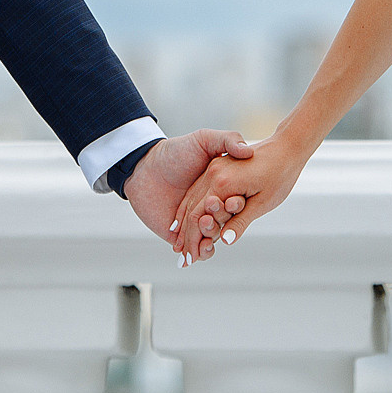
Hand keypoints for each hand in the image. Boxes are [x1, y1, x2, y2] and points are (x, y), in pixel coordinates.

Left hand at [122, 129, 252, 260]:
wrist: (143, 168)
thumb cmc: (174, 151)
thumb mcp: (203, 139)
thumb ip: (227, 140)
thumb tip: (248, 152)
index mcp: (220, 188)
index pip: (235, 204)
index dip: (237, 206)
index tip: (236, 203)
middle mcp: (210, 207)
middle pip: (225, 223)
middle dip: (222, 223)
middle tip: (211, 215)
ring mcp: (195, 222)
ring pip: (211, 238)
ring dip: (211, 239)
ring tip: (204, 230)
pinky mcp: (180, 236)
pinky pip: (195, 250)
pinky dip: (201, 253)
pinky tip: (200, 250)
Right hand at [177, 134, 310, 257]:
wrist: (285, 147)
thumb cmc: (279, 176)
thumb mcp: (263, 203)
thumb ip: (240, 221)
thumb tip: (224, 241)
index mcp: (223, 183)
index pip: (199, 218)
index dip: (192, 241)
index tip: (189, 260)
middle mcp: (212, 174)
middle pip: (191, 210)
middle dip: (185, 236)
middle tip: (183, 259)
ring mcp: (212, 168)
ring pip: (191, 199)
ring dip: (184, 223)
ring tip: (180, 245)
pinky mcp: (216, 166)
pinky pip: (197, 189)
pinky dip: (189, 207)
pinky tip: (185, 220)